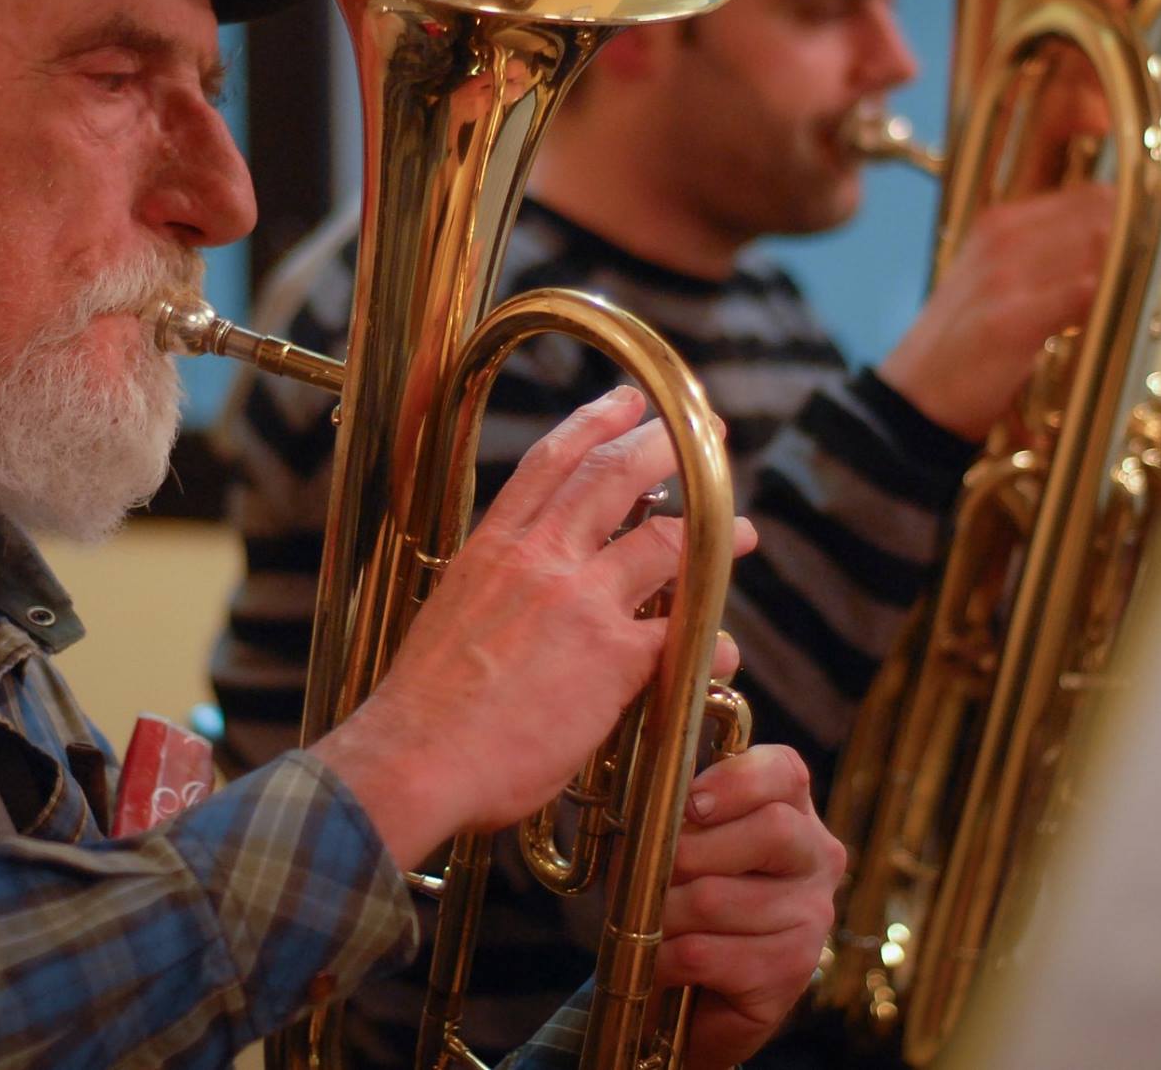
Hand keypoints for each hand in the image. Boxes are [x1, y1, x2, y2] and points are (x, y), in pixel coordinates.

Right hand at [311, 386, 755, 866]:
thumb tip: (515, 595)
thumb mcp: (447, 613)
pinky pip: (682, 633)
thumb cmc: (423, 707)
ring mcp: (580, 602)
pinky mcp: (615, 657)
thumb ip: (491, 588)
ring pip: (665, 542)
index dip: (594, 423)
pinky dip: (708, 640)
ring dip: (716, 535)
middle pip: (615, 477)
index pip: (550, 463)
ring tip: (743, 533)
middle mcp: (539, 559)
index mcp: (492, 548)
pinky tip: (718, 649)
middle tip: (708, 432)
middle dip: (669, 445)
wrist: (417, 757)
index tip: (626, 403)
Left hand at [658, 744, 846, 1067]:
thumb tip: (649, 803)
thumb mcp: (677, 840)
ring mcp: (813, 917)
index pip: (784, 771)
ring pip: (717, 898)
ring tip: (648, 923)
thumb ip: (674, 811)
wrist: (691, 991)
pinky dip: (665, 958)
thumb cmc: (682, 897)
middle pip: (772, 829)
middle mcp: (816, 857)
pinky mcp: (791, 970)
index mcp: (792, 809)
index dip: (734, 782)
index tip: (689, 805)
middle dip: (688, 852)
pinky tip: (661, 962)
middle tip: (650, 874)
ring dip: (663, 913)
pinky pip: (706, 953)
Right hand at [879, 183, 1160, 439]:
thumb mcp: (1002, 289)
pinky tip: (1143, 302)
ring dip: (1150, 252)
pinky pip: (1083, 291)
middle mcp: (1000, 238)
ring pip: (1098, 241)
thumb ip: (1053, 264)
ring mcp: (1004, 277)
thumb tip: (1123, 256)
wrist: (910, 404)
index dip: (1141, 205)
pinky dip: (1121, 289)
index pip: (1085, 195)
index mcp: (998, 224)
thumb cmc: (965, 352)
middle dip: (1157, 225)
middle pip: (1099, 210)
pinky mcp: (1011, 321)